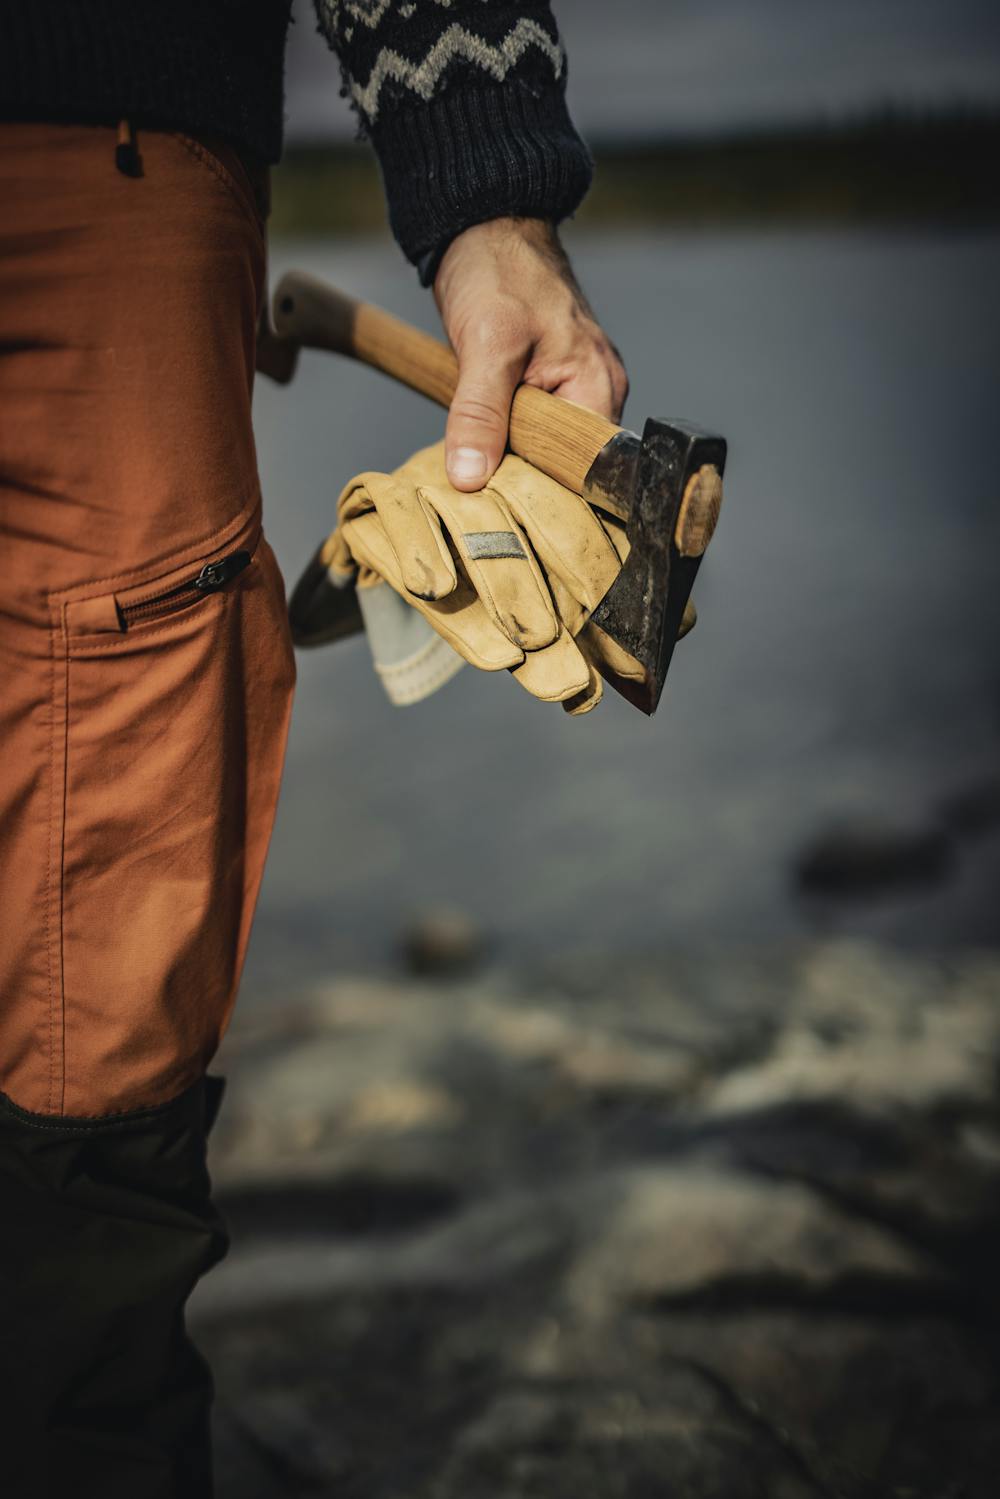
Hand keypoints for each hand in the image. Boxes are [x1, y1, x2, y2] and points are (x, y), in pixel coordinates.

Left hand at [433, 217, 627, 491]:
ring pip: (545, 446)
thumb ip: (480, 416)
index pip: (586, 470)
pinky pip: (532, 425)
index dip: (548, 491)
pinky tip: (481, 442)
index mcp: (599, 387)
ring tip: (478, 469)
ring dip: (511, 456)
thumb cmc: (496, 272)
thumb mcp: (485, 347)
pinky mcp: (550, 380)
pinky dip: (506, 435)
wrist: (486, 222)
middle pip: (566, 464)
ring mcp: (576, 385)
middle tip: (483, 493)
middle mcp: (599, 391)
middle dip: (526, 477)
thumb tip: (470, 479)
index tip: (508, 504)